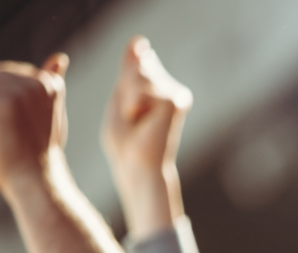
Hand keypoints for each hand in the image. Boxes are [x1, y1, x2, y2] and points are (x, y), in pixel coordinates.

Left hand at [0, 54, 68, 191]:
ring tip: (5, 131)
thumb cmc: (39, 149)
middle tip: (12, 128)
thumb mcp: (48, 111)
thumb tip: (60, 57)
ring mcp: (21, 91)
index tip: (23, 122)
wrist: (37, 179)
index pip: (2, 73)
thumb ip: (50, 83)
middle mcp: (38, 81)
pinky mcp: (2, 102)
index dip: (3, 99)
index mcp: (50, 82)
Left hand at [101, 36, 191, 235]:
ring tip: (136, 120)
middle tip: (130, 116)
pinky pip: (144, 87)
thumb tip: (140, 41)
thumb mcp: (119, 97)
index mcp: (154, 86)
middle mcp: (168, 87)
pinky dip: (135, 104)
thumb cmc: (124, 140)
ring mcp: (174, 93)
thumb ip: (129, 69)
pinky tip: (144, 121)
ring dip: (127, 99)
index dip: (131, 64)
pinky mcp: (177, 100)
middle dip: (124, 89)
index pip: (139, 58)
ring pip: (139, 74)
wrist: (136, 165)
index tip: (131, 100)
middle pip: (137, 64)